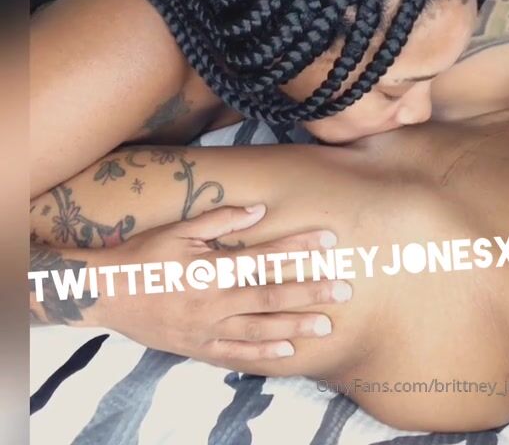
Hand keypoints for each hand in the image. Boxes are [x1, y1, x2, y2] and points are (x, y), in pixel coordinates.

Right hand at [95, 205, 347, 364]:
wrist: (107, 293)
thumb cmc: (144, 256)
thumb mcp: (179, 231)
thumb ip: (220, 221)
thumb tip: (259, 210)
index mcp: (212, 268)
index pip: (264, 256)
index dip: (298, 248)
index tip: (327, 242)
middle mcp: (215, 301)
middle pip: (271, 296)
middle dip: (310, 292)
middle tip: (344, 290)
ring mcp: (208, 328)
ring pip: (260, 329)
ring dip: (296, 326)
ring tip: (327, 326)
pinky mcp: (199, 346)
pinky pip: (237, 353)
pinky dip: (263, 355)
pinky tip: (288, 353)